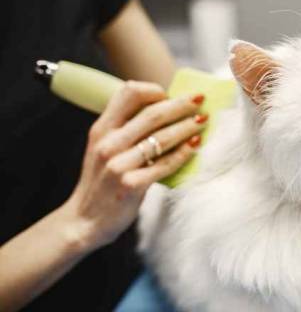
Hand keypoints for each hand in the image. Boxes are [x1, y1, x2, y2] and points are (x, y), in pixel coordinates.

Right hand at [59, 81, 206, 251]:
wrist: (84, 221)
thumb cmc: (101, 182)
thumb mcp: (103, 149)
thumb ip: (124, 130)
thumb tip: (163, 111)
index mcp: (101, 129)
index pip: (128, 94)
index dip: (154, 91)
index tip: (171, 95)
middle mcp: (108, 144)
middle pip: (152, 114)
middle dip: (181, 105)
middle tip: (200, 101)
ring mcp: (118, 165)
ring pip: (161, 138)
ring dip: (187, 127)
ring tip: (203, 121)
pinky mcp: (131, 185)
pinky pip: (165, 164)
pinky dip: (184, 153)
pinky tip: (195, 146)